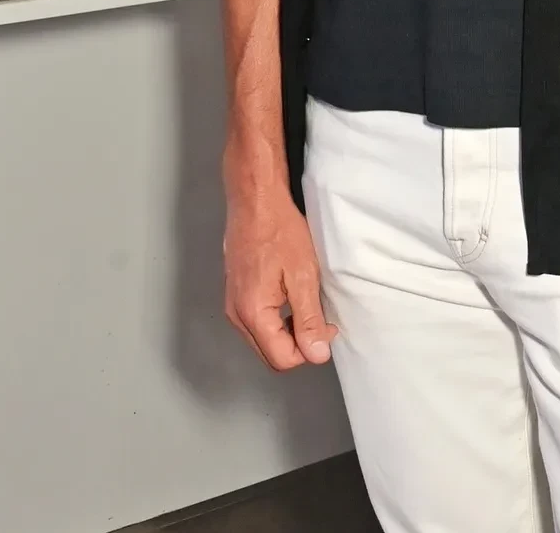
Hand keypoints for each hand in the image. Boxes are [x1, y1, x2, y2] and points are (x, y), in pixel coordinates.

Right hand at [223, 173, 336, 372]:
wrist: (255, 199)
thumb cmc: (279, 230)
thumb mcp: (303, 275)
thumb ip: (308, 319)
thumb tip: (316, 355)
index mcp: (252, 313)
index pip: (283, 359)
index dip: (310, 349)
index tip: (327, 325)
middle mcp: (236, 315)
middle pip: (270, 354)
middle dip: (299, 345)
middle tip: (321, 318)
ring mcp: (232, 305)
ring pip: (263, 341)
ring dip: (288, 334)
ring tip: (308, 305)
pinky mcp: (235, 294)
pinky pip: (257, 324)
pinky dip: (276, 321)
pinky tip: (291, 298)